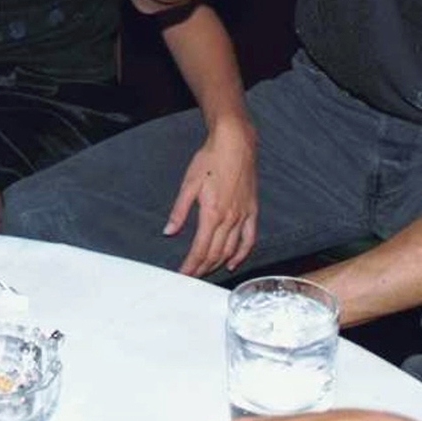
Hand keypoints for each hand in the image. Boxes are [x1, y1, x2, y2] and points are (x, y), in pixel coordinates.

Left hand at [164, 118, 257, 276]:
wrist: (235, 143)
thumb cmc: (211, 159)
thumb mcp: (189, 183)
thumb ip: (179, 211)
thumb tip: (169, 232)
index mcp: (212, 213)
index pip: (200, 249)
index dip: (191, 265)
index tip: (183, 275)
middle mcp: (229, 218)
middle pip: (215, 253)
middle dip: (202, 268)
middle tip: (192, 276)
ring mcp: (243, 215)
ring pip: (231, 249)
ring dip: (218, 264)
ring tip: (207, 271)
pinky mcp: (252, 210)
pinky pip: (249, 238)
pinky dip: (242, 254)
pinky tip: (233, 261)